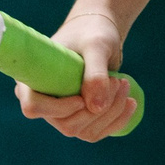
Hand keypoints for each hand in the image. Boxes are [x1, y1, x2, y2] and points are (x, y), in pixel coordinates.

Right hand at [14, 10, 136, 140]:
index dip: (58, 108)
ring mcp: (62, 114)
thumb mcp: (96, 45)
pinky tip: (130, 101)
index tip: (81, 97)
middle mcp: (44, 101)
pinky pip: (97, 131)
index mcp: (34, 79)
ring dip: (111, 112)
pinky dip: (117, 119)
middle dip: (97, 108)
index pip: (34, 107)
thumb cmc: (91, 33)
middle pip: (66, 124)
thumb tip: (95, 108)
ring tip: (124, 85)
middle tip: (117, 81)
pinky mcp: (80, 119)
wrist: (99, 34)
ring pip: (85, 131)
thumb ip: (95, 73)